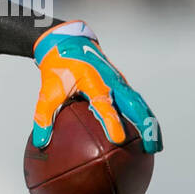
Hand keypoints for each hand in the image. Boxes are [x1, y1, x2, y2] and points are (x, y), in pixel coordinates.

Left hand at [31, 21, 161, 152]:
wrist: (68, 44)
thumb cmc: (58, 69)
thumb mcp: (47, 93)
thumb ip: (44, 118)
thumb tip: (40, 144)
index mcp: (93, 82)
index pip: (105, 105)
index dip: (112, 122)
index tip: (118, 140)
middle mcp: (112, 82)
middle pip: (135, 106)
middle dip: (145, 127)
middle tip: (149, 149)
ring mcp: (120, 83)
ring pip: (140, 105)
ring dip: (149, 124)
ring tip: (154, 147)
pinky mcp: (121, 85)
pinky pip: (136, 103)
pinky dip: (143, 118)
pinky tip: (144, 135)